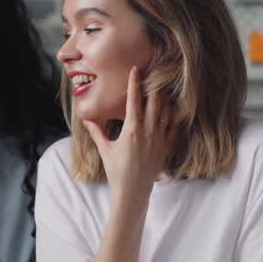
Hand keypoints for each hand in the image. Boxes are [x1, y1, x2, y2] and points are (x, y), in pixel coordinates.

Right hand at [83, 66, 175, 201]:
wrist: (133, 191)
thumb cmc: (117, 171)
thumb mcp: (105, 150)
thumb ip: (97, 132)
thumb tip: (86, 119)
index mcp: (132, 130)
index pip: (134, 101)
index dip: (135, 83)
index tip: (136, 70)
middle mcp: (148, 132)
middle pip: (155, 102)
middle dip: (154, 86)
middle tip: (155, 73)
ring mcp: (160, 139)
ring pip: (167, 112)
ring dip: (166, 98)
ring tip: (165, 87)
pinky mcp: (167, 147)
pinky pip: (175, 127)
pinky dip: (175, 116)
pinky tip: (175, 107)